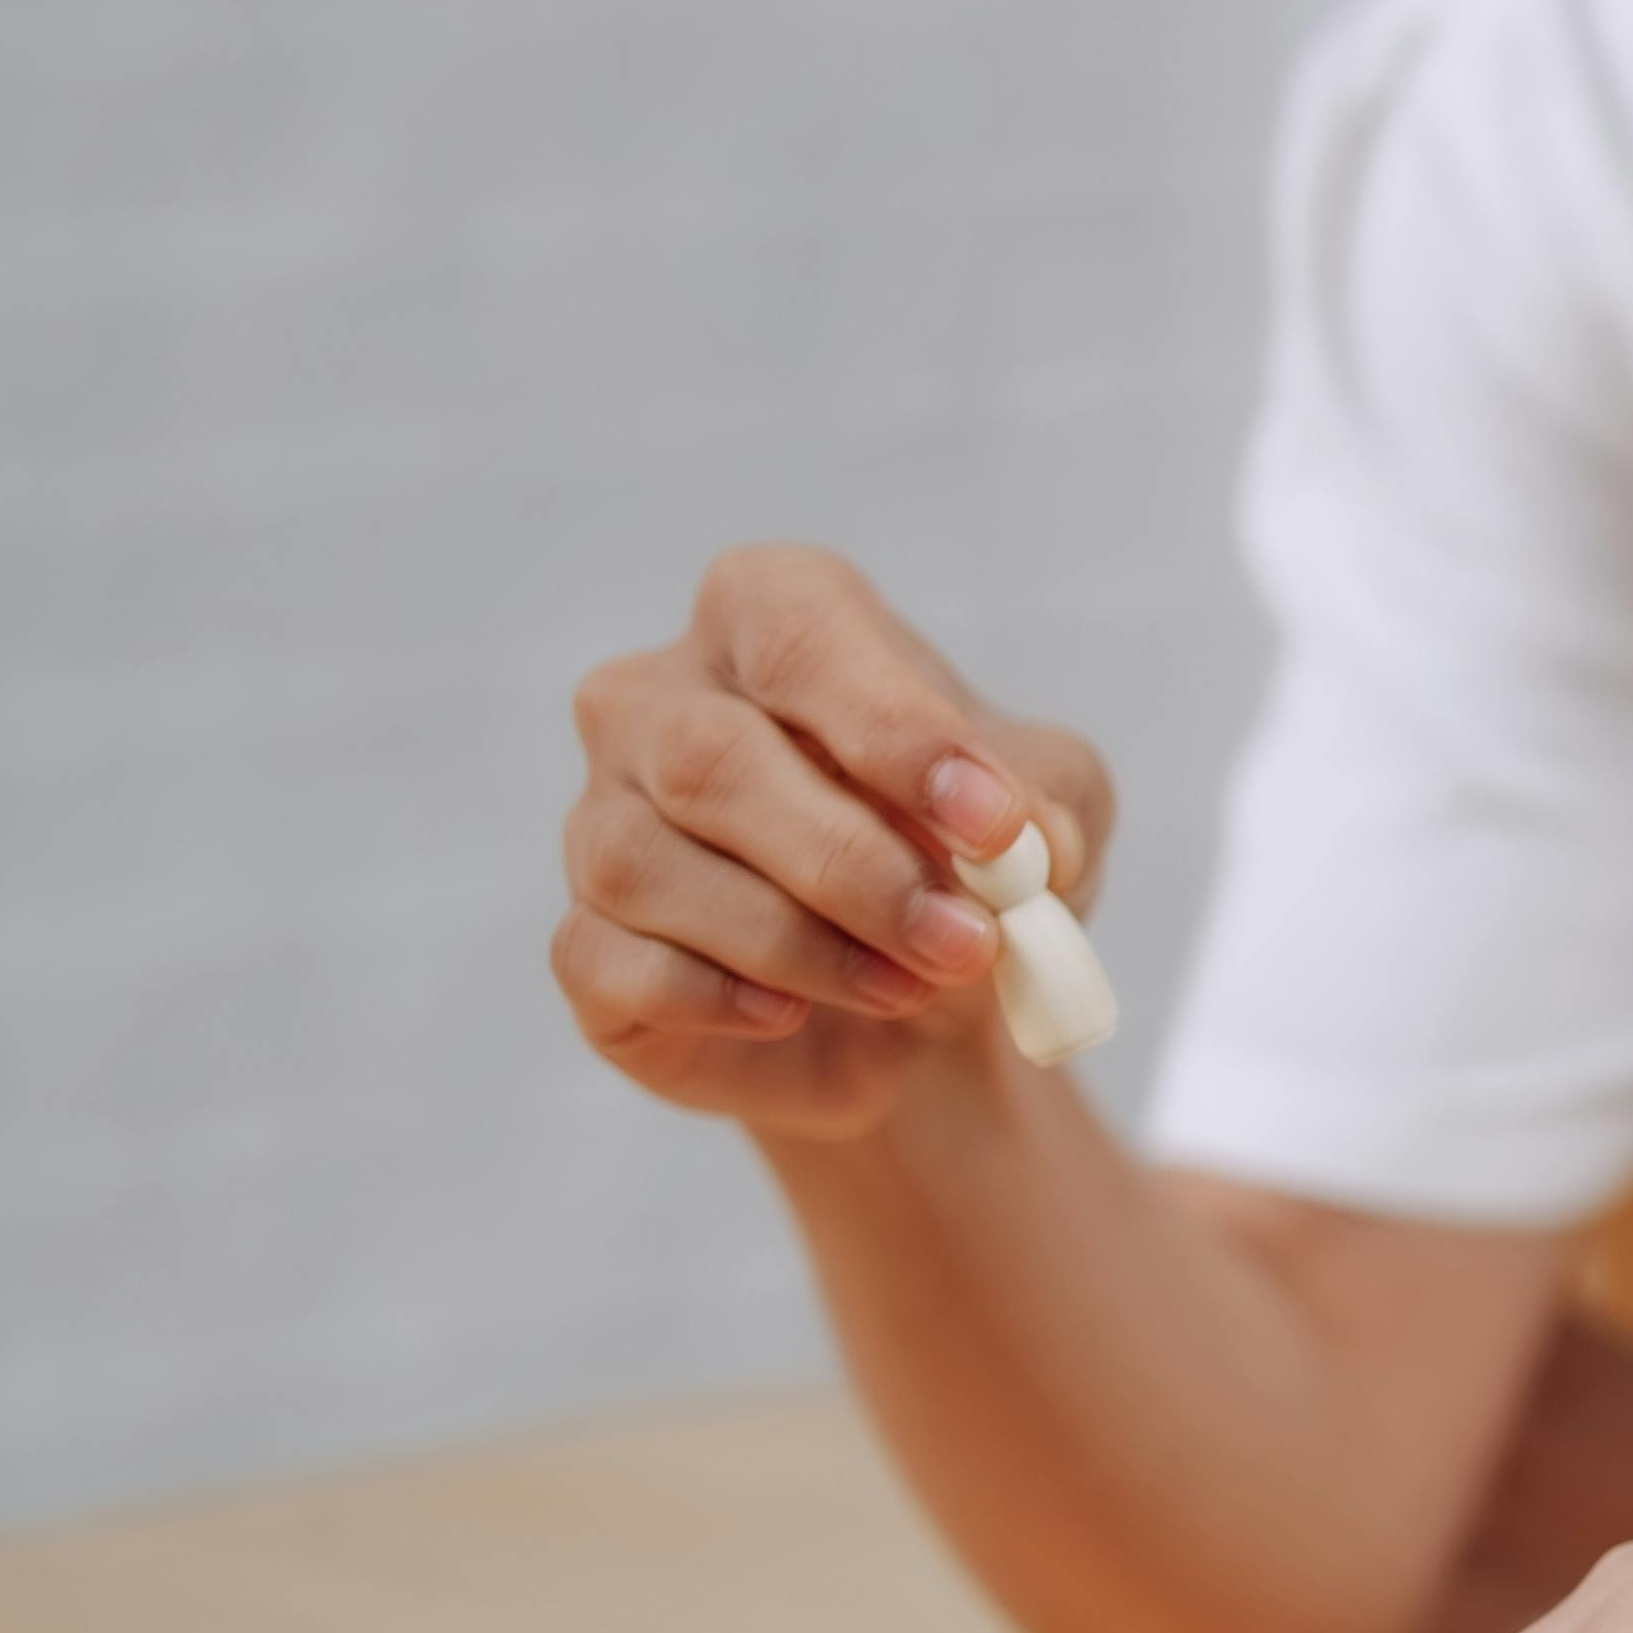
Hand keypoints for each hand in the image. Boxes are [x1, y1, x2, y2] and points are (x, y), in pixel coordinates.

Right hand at [556, 544, 1114, 1145]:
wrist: (921, 1014)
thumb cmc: (969, 865)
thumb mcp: (1051, 813)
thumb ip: (1047, 803)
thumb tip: (1027, 843)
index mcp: (768, 618)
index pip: (800, 636)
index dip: (894, 730)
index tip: (992, 824)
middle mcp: (657, 700)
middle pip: (712, 760)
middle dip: (855, 865)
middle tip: (967, 942)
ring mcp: (599, 817)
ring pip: (649, 866)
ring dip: (800, 942)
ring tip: (908, 986)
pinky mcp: (582, 941)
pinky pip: (609, 960)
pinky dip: (713, 996)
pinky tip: (790, 1013)